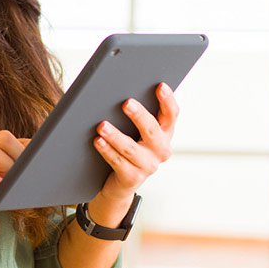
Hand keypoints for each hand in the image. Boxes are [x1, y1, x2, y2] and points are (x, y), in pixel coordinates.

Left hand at [94, 82, 178, 201]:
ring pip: (131, 148)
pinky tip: (98, 141)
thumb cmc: (126, 146)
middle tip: (126, 103)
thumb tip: (118, 89)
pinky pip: (118, 162)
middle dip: (139, 116)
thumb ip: (133, 112)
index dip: (168, 100)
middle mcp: (160, 150)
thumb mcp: (135, 129)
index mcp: (164, 133)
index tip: (160, 86)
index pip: (171, 115)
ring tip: (102, 125)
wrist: (119, 181)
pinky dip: (107, 150)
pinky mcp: (132, 178)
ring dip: (116, 136)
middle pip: (152, 130)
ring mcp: (147, 166)